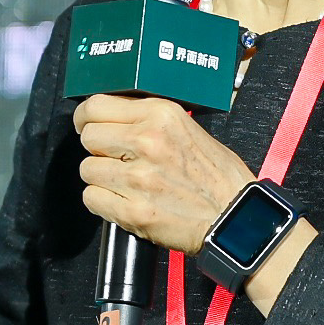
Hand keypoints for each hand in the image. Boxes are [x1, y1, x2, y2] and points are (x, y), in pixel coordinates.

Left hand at [73, 93, 257, 254]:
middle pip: (88, 137)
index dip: (86, 117)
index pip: (96, 106)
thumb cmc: (217, 176)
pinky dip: (102, 201)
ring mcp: (138, 178)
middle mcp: (146, 142)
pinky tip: (123, 201)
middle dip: (97, 148)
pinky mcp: (133, 211)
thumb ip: (148, 120)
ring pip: (87, 169)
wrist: (237, 219)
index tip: (87, 124)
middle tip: (114, 158)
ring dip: (101, 177)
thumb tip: (112, 118)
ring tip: (125, 183)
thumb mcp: (187, 128)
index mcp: (161, 115)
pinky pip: (92, 198)